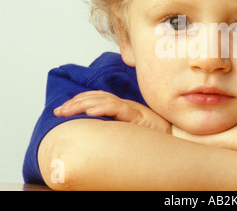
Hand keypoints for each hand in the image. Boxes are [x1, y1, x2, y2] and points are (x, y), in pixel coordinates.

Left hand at [54, 90, 171, 133]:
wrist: (177, 140)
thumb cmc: (154, 139)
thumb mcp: (130, 134)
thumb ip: (116, 129)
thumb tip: (96, 136)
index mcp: (123, 108)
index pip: (98, 98)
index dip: (79, 100)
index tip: (62, 109)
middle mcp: (127, 106)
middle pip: (97, 97)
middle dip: (75, 102)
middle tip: (59, 111)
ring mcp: (133, 110)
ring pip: (105, 100)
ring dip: (83, 104)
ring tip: (67, 111)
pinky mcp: (140, 117)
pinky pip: (119, 109)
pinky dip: (103, 108)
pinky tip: (90, 112)